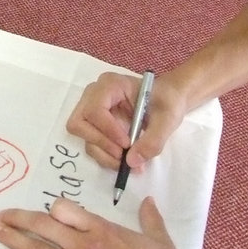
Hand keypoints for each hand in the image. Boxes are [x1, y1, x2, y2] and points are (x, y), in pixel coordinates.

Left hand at [0, 197, 190, 248]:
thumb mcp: (160, 240)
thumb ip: (150, 219)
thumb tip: (148, 202)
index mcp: (103, 229)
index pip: (64, 210)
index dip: (49, 211)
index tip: (40, 213)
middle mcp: (86, 244)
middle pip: (43, 226)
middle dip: (18, 220)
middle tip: (0, 217)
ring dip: (13, 240)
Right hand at [65, 71, 188, 169]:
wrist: (168, 99)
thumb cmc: (167, 101)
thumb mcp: (167, 119)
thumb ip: (152, 141)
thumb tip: (132, 162)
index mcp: (111, 85)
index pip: (95, 109)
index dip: (108, 130)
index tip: (127, 144)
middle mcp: (95, 95)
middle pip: (79, 123)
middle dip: (100, 143)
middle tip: (123, 155)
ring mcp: (92, 110)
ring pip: (84, 137)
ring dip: (104, 154)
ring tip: (129, 163)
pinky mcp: (96, 125)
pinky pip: (92, 143)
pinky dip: (106, 156)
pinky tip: (125, 161)